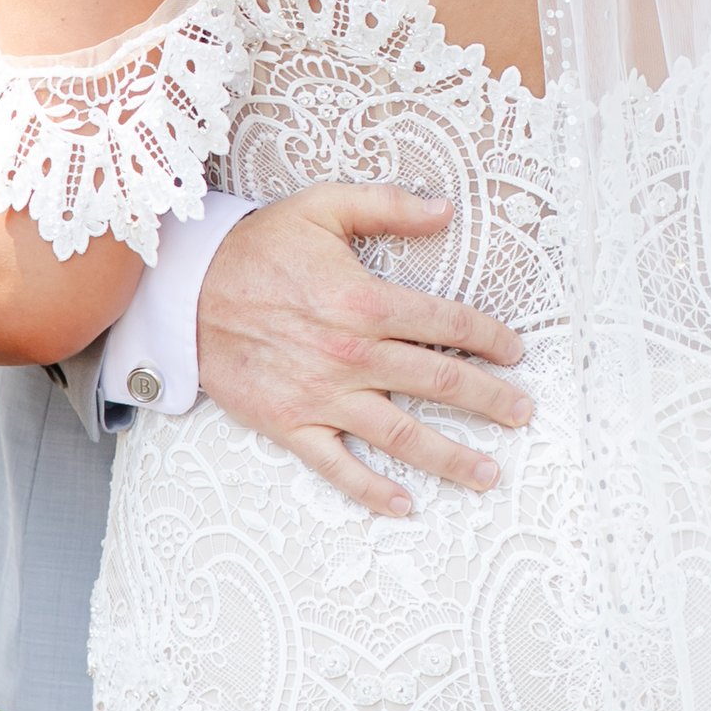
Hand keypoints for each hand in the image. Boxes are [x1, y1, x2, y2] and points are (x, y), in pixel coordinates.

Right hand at [198, 183, 530, 516]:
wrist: (187, 292)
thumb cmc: (256, 247)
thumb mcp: (321, 207)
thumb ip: (386, 205)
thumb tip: (445, 209)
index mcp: (366, 301)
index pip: (447, 323)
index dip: (489, 337)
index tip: (513, 351)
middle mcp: (352, 354)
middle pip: (440, 382)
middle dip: (491, 400)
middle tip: (523, 413)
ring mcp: (322, 395)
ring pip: (402, 435)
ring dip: (452, 457)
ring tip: (489, 474)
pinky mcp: (290, 422)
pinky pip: (337, 465)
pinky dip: (371, 491)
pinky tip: (404, 505)